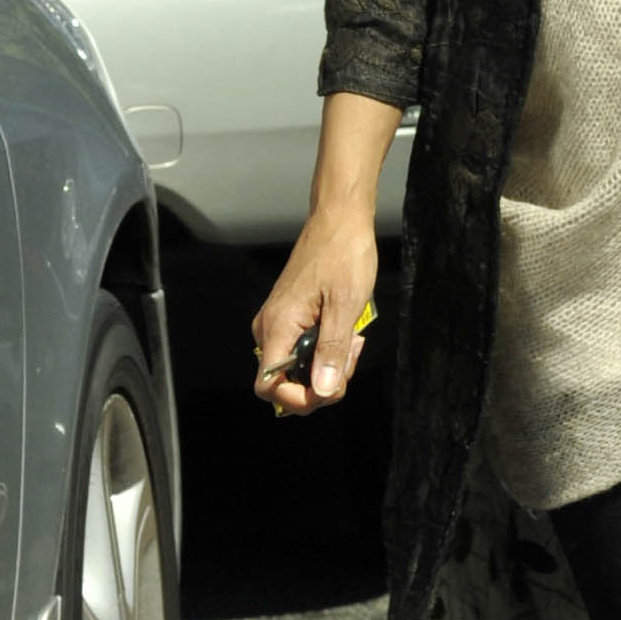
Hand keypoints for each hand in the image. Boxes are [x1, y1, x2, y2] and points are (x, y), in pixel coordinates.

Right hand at [252, 215, 377, 418]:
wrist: (339, 221)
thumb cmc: (343, 256)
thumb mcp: (345, 307)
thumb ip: (332, 351)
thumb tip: (323, 390)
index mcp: (277, 328)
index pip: (267, 387)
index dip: (298, 398)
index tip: (331, 387)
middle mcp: (269, 329)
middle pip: (285, 381)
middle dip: (322, 381)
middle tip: (352, 354)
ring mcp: (278, 322)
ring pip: (297, 367)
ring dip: (327, 365)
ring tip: (353, 339)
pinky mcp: (289, 317)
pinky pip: (302, 349)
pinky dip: (325, 350)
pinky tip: (345, 332)